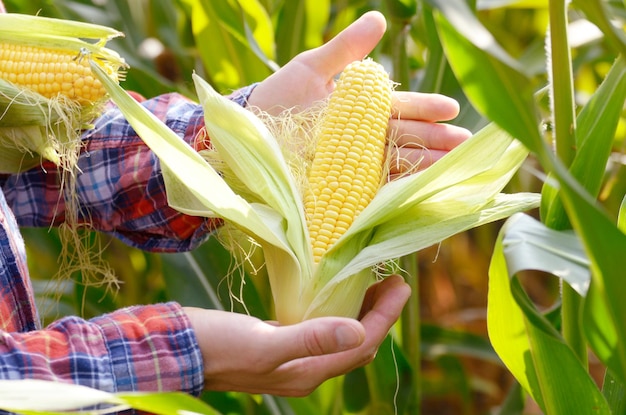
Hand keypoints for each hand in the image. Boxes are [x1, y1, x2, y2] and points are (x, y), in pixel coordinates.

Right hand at [184, 274, 409, 396]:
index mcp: (308, 372)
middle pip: (356, 344)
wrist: (177, 349)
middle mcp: (305, 370)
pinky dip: (334, 310)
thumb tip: (358, 332)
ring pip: (339, 336)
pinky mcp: (278, 342)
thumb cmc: (217, 345)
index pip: (361, 344)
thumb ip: (311, 337)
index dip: (386, 316)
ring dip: (359, 311)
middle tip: (392, 280)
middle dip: (379, 314)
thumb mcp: (265, 342)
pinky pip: (319, 329)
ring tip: (370, 281)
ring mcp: (291, 357)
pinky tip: (333, 291)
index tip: (402, 284)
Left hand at [247, 11, 470, 174]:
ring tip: (450, 167)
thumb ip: (345, 50)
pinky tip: (416, 191)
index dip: (425, 107)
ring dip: (423, 165)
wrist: (249, 133)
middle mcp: (362, 137)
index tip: (451, 108)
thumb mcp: (311, 68)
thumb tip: (379, 18)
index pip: (400, 107)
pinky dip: (395, 189)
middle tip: (464, 144)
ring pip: (395, 162)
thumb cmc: (279, 97)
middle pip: (405, 137)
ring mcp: (353, 163)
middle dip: (435, 140)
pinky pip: (372, 188)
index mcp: (360, 108)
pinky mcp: (340, 186)